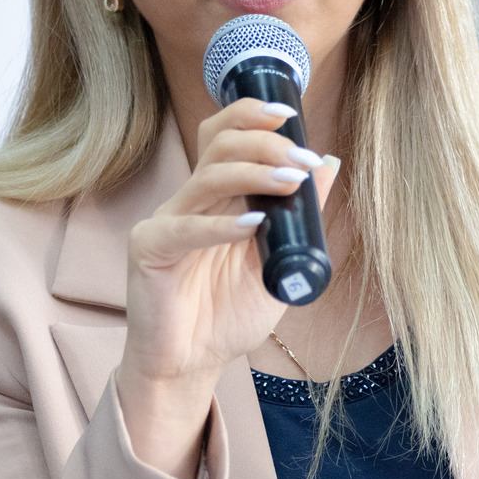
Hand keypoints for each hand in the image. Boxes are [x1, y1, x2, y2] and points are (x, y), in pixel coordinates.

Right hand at [116, 98, 338, 478]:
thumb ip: (301, 215)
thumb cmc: (227, 315)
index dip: (253, 116)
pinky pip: (184, 228)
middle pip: (217, 144)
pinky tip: (252, 224)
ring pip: (205, 177)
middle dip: (264, 143)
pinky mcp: (149, 250)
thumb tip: (329, 161)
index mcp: (215, 196)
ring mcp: (165, 221)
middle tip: (300, 160)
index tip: (291, 114)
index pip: (225, 135)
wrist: (190, 364)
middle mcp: (188, 200)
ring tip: (289, 183)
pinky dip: (221, 224)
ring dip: (252, 174)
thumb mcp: (278, 262)